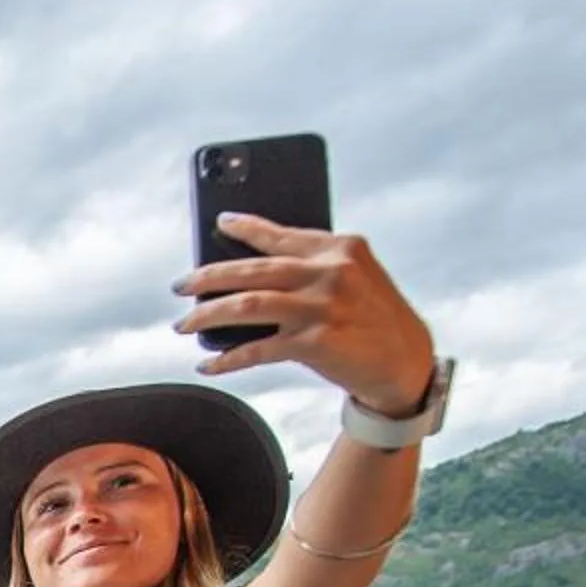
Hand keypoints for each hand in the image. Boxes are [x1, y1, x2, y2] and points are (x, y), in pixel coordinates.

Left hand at [175, 213, 436, 415]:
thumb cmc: (372, 318)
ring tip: (184, 325)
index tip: (220, 221)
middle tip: (180, 286)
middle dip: (207, 277)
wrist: (405, 361)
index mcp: (340, 248)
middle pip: (253, 269)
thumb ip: (314, 267)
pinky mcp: (315, 343)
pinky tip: (207, 365)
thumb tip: (250, 276)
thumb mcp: (355, 277)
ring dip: (206, 315)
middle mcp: (330, 272)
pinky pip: (257, 349)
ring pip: (246, 305)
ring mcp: (322, 307)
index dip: (246, 227)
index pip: (282, 234)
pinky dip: (226, 359)